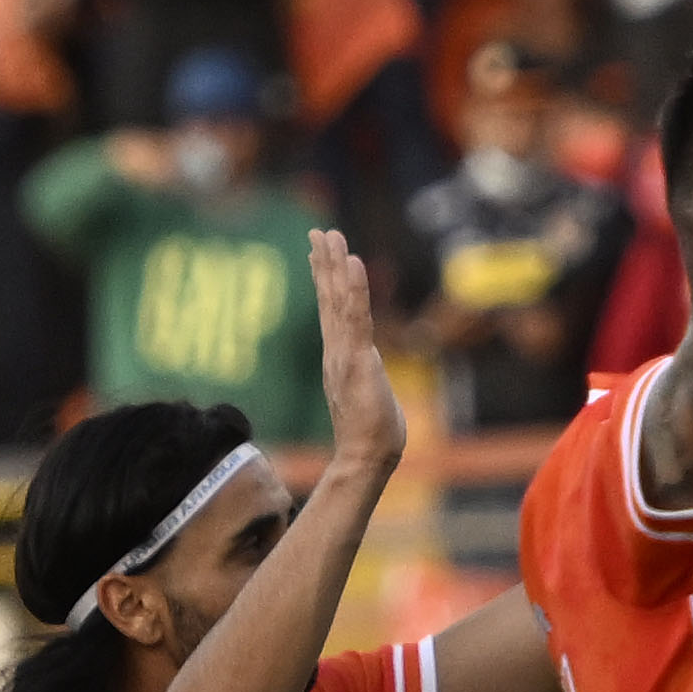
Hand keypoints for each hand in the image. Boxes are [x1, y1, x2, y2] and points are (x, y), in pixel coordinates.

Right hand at [301, 223, 393, 469]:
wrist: (367, 459)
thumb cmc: (374, 437)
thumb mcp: (371, 397)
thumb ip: (368, 381)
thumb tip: (372, 382)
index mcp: (339, 358)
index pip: (331, 311)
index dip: (325, 280)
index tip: (319, 253)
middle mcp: (336, 351)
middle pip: (328, 298)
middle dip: (323, 263)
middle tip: (318, 232)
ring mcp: (344, 355)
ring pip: (337, 301)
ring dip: (333, 266)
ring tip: (329, 235)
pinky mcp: (357, 361)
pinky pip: (355, 317)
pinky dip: (353, 288)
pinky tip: (352, 262)